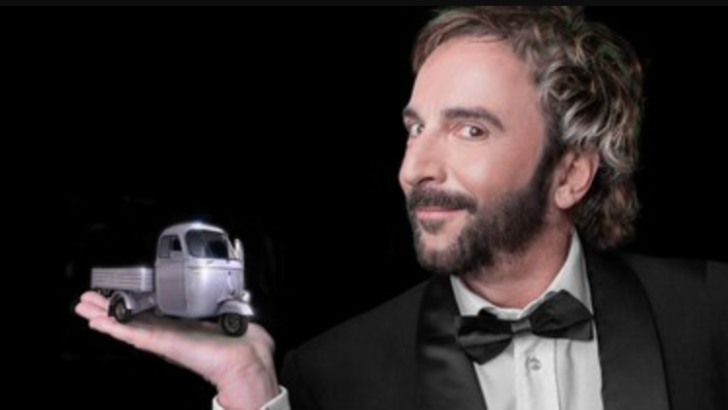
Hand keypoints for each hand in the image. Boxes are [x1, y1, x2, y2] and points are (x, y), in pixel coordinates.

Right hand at [75, 291, 277, 409]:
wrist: (243, 359)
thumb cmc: (238, 344)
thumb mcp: (223, 320)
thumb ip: (216, 314)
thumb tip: (224, 309)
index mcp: (181, 326)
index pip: (149, 315)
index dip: (130, 306)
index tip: (114, 297)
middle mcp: (168, 333)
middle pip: (131, 320)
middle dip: (108, 310)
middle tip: (86, 301)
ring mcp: (162, 340)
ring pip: (126, 327)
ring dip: (104, 317)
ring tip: (83, 309)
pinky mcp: (161, 344)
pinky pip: (133, 334)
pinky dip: (114, 328)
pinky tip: (98, 322)